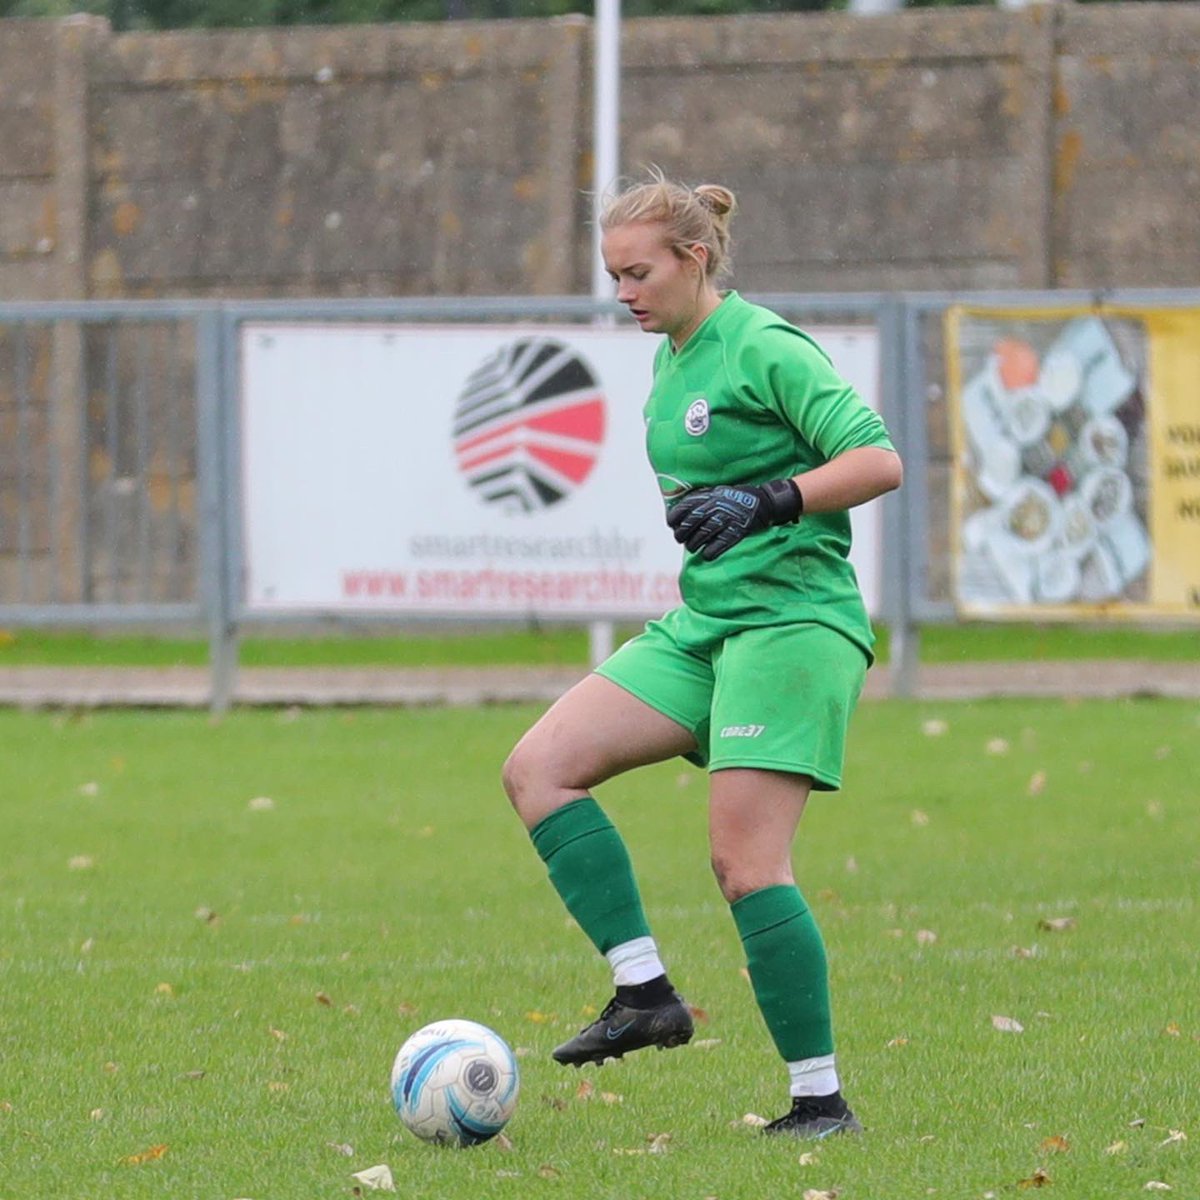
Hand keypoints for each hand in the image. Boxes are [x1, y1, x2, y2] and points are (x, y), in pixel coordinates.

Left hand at [666, 479, 801, 559]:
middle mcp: (717, 506)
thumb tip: (680, 512)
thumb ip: (701, 500)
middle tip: (680, 540)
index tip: (671, 524)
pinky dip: (710, 552)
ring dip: (694, 544)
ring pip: (703, 535)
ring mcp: (727, 518)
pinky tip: (706, 555)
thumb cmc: (736, 499)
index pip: (685, 506)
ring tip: (692, 548)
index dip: (675, 517)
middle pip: (691, 522)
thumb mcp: (718, 492)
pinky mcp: (738, 530)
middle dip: (682, 533)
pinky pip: (720, 544)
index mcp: (710, 496)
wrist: (764, 502)